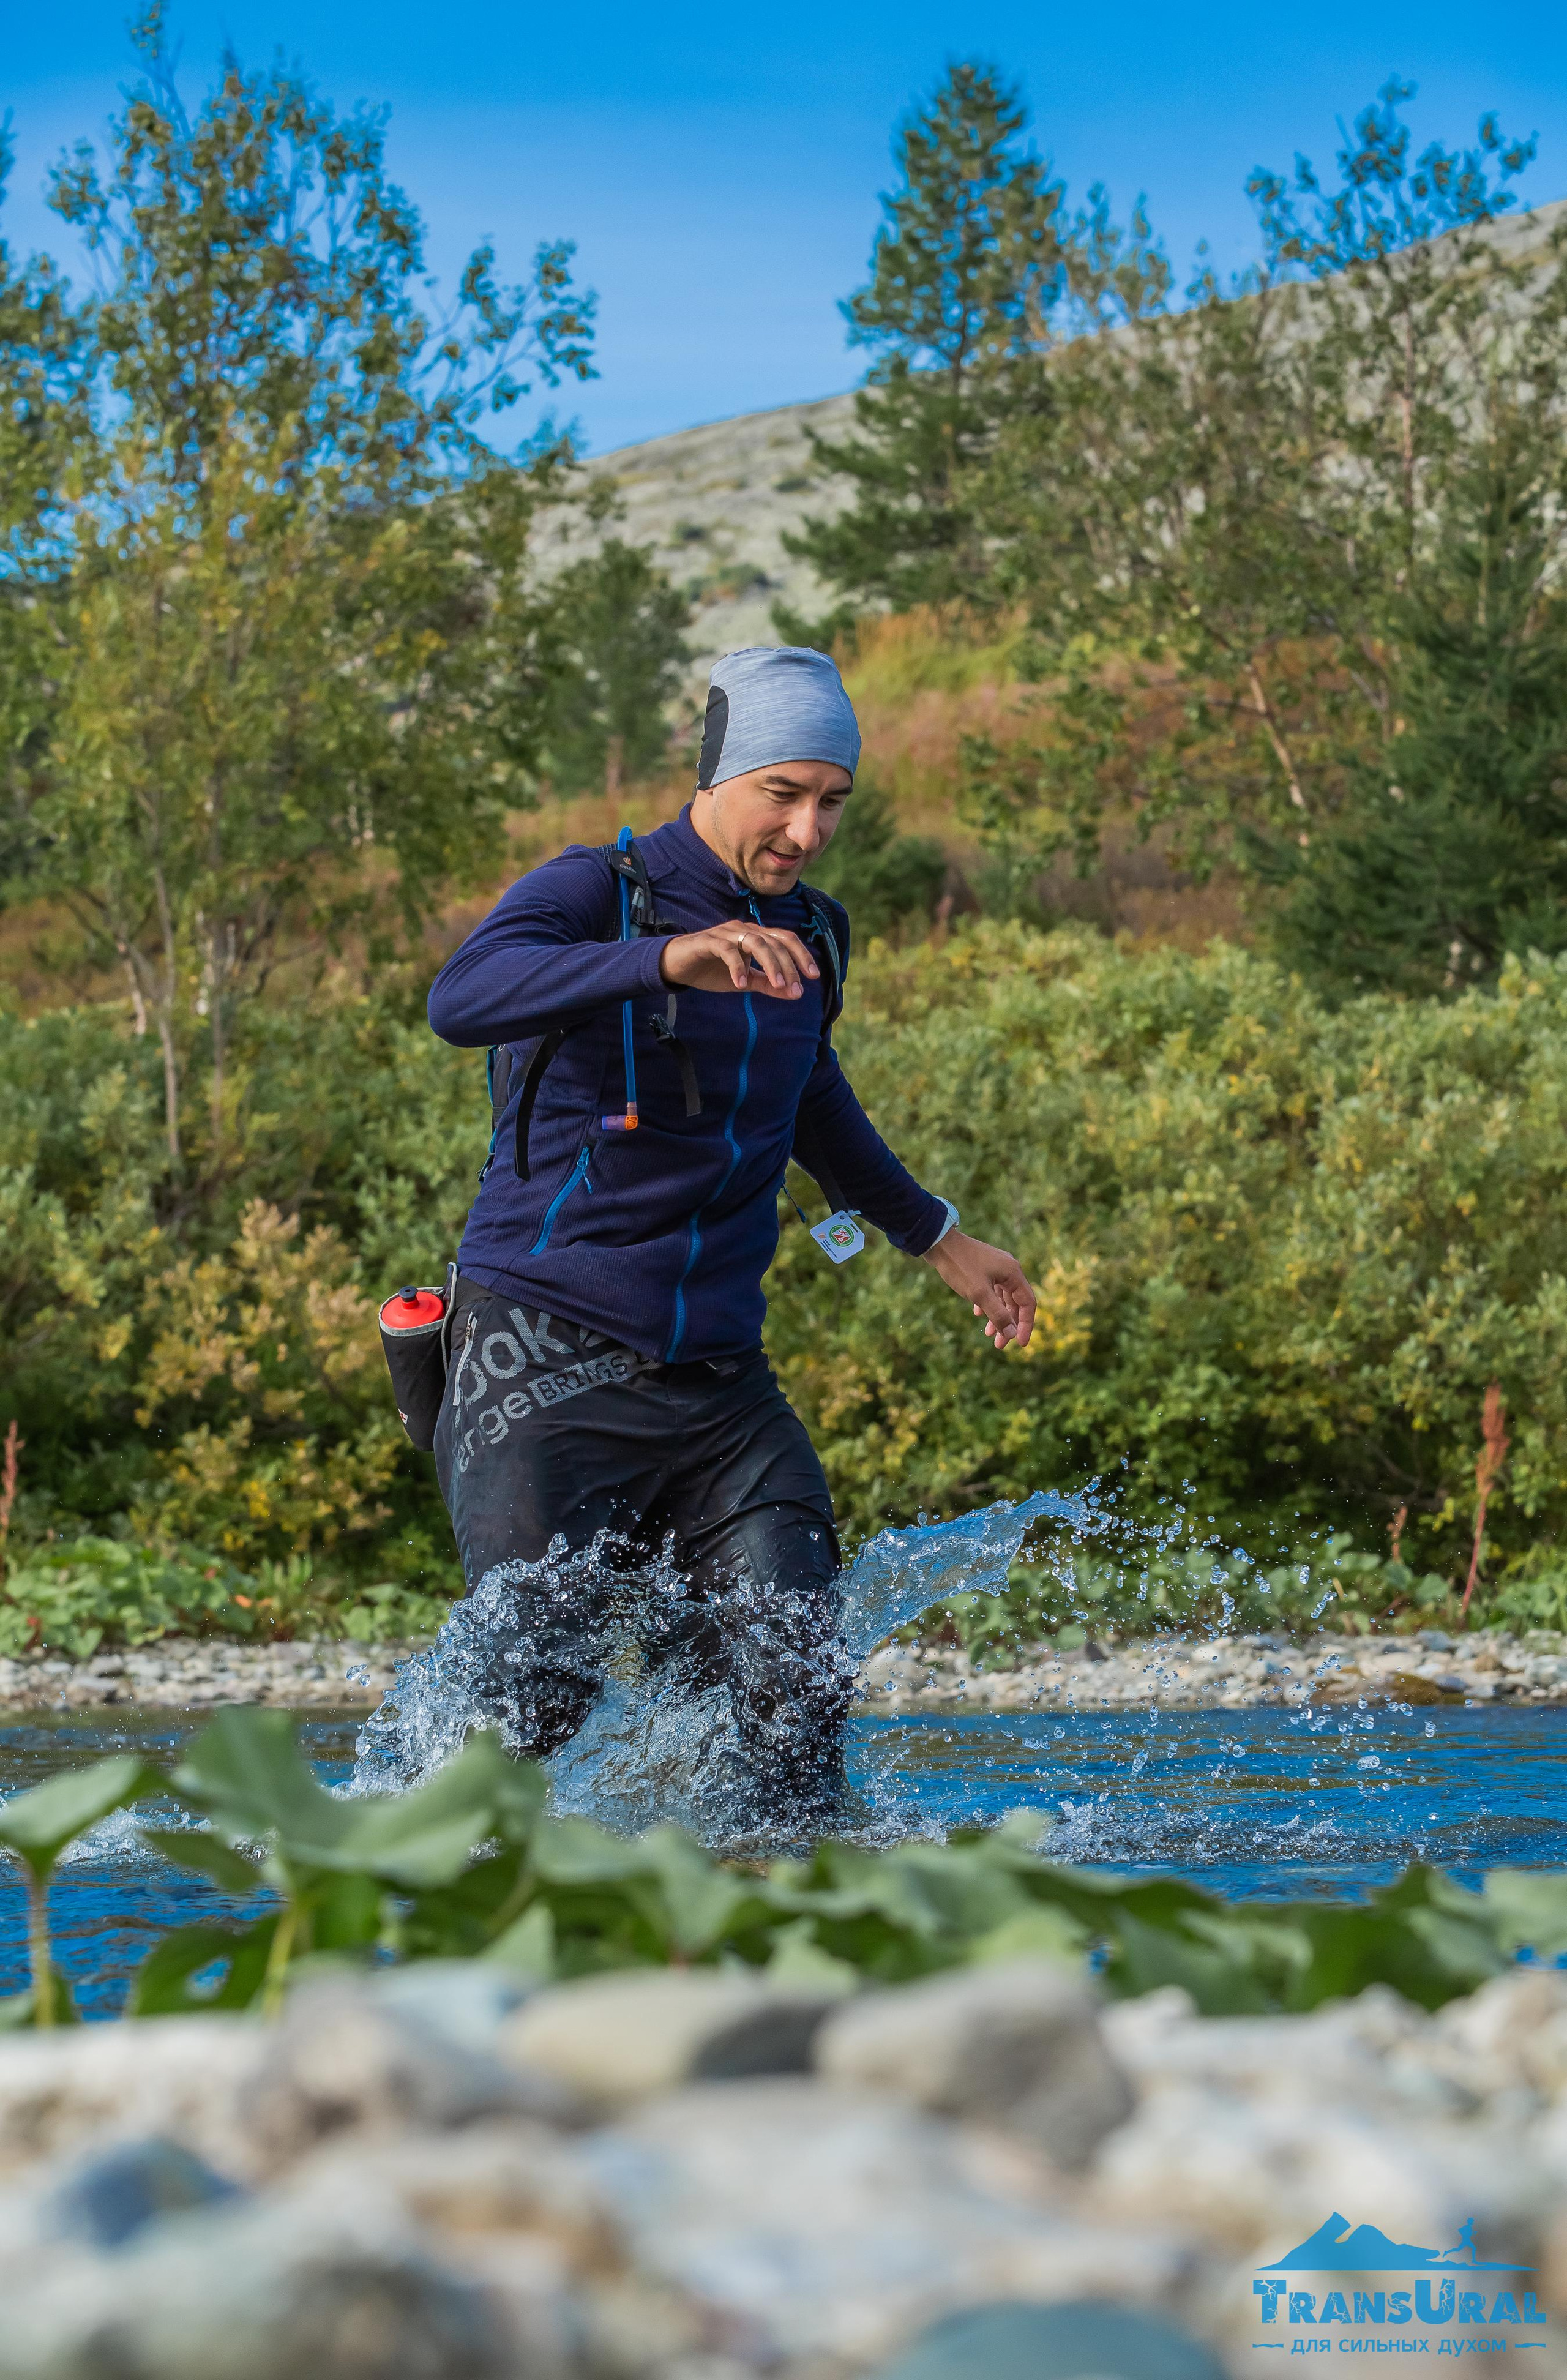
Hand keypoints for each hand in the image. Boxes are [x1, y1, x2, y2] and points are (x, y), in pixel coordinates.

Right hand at [660, 923, 820, 999]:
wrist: (677, 965)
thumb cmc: (712, 970)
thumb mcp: (745, 981)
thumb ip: (768, 984)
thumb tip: (795, 993)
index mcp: (755, 936)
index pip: (784, 939)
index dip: (800, 954)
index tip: (813, 976)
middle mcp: (744, 930)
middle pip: (774, 941)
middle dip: (788, 964)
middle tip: (795, 987)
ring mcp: (726, 934)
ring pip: (755, 942)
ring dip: (770, 964)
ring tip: (778, 985)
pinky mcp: (708, 941)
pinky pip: (727, 951)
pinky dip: (737, 966)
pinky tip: (741, 984)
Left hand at [923, 1228, 1035, 1351]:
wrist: (938, 1242)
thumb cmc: (960, 1266)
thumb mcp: (979, 1294)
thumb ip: (997, 1315)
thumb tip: (1012, 1334)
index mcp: (1013, 1273)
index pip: (1028, 1303)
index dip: (1026, 1325)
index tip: (1019, 1344)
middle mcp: (1009, 1269)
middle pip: (1016, 1302)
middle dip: (1008, 1324)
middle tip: (999, 1345)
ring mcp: (996, 1267)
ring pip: (1002, 1297)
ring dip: (997, 1316)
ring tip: (988, 1334)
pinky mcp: (984, 1267)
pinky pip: (992, 1289)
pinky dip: (987, 1304)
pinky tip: (978, 1314)